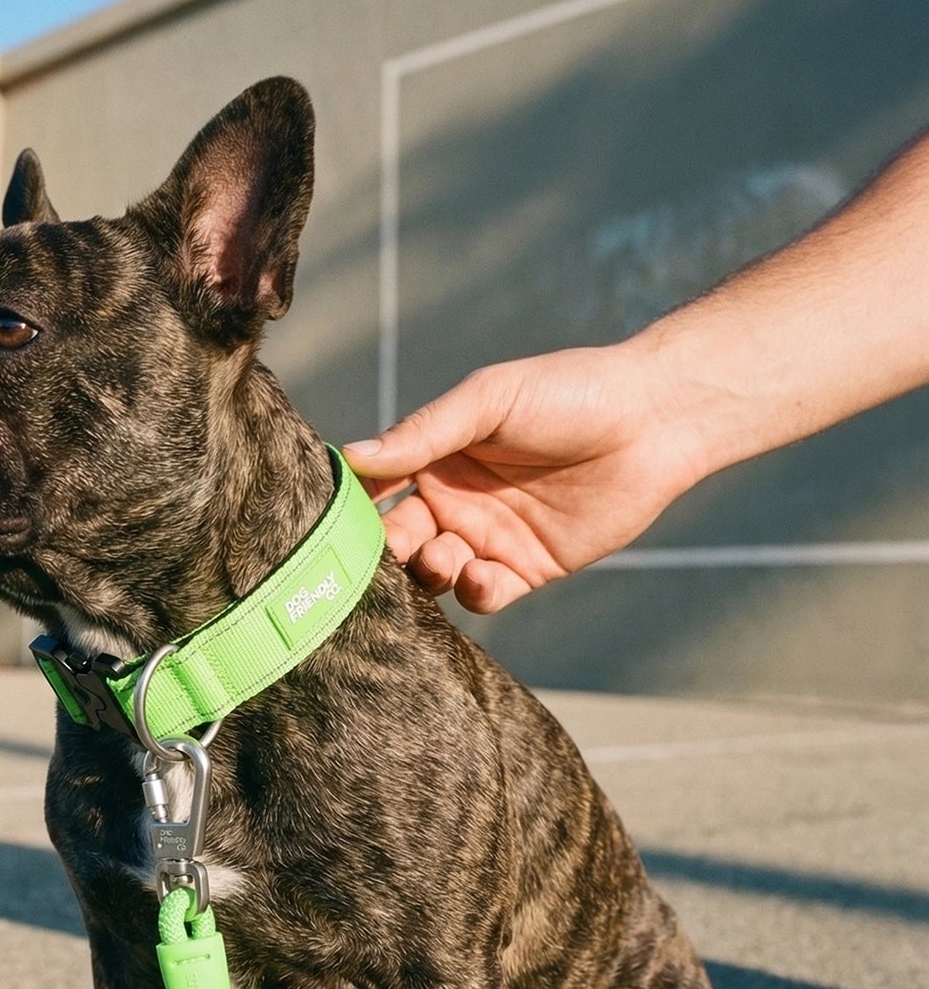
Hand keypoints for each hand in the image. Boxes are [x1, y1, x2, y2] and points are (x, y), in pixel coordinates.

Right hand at [345, 341, 699, 612]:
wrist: (653, 420)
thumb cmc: (569, 393)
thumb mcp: (489, 401)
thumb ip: (424, 432)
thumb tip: (352, 456)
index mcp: (435, 458)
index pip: (377, 491)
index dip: (353, 511)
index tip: (335, 523)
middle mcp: (453, 502)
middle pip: (398, 541)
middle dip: (386, 552)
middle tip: (388, 551)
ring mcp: (487, 538)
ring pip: (434, 573)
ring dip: (429, 571)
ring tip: (444, 556)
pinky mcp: (525, 569)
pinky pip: (484, 595)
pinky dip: (473, 592)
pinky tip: (481, 574)